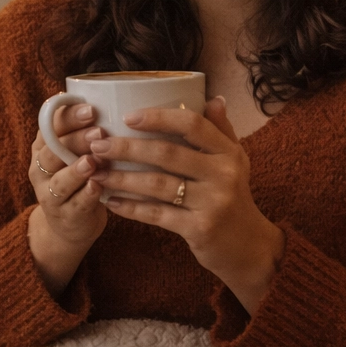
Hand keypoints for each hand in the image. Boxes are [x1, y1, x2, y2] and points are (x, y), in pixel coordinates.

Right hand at [28, 102, 108, 295]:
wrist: (70, 224)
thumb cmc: (80, 178)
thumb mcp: (76, 151)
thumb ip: (85, 129)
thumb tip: (107, 94)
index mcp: (43, 146)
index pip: (49, 126)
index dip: (67, 116)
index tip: (90, 109)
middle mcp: (40, 168)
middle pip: (52, 151)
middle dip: (74, 140)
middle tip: (98, 131)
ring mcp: (49, 194)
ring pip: (58, 180)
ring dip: (76, 169)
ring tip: (92, 160)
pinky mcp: (64, 216)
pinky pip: (74, 204)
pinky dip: (86, 195)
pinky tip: (98, 186)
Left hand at [86, 96, 283, 314]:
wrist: (248, 247)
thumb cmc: (234, 197)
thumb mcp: (235, 162)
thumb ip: (222, 131)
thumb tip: (212, 98)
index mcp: (229, 152)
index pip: (192, 125)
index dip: (158, 117)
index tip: (127, 117)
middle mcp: (223, 174)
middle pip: (167, 153)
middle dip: (127, 148)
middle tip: (98, 146)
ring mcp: (212, 203)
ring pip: (157, 184)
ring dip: (121, 178)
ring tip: (96, 172)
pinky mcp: (199, 229)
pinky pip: (157, 214)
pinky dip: (131, 207)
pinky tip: (110, 201)